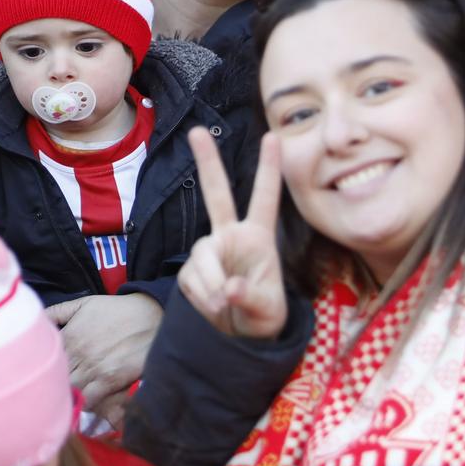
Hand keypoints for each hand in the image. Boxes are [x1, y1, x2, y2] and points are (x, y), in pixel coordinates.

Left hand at [44, 292, 161, 429]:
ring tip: (65, 401)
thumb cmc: (115, 310)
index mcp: (68, 336)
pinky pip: (89, 400)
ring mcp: (93, 368)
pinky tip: (82, 404)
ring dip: (66, 396)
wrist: (149, 315)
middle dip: (51, 384)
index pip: (46, 359)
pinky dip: (83, 404)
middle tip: (50, 392)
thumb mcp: (83, 304)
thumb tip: (38, 321)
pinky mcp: (109, 380)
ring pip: (69, 390)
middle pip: (55, 377)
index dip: (43, 368)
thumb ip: (57, 312)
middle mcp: (77, 353)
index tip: (42, 375)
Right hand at [177, 127, 285, 338]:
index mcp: (259, 237)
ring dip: (210, 284)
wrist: (240, 335)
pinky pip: (191, 278)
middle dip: (207, 162)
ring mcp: (210, 250)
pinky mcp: (191, 269)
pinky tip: (213, 307)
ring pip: (202, 255)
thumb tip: (228, 289)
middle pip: (217, 194)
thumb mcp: (268, 311)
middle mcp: (232, 236)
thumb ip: (251, 298)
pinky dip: (202, 296)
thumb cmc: (264, 315)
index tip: (273, 136)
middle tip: (196, 130)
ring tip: (224, 306)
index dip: (269, 168)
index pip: (265, 198)